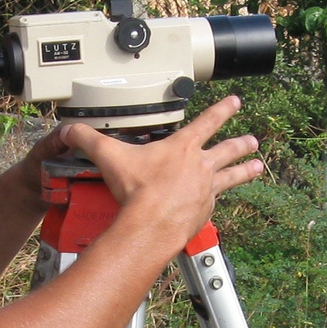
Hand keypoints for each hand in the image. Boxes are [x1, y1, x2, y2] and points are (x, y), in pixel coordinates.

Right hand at [59, 95, 262, 244]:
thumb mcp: (109, 157)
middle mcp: (200, 167)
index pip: (208, 121)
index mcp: (183, 148)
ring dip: (244, 170)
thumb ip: (89, 140)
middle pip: (227, 149)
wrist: (150, 225)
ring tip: (257, 166)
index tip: (236, 102)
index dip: (223, 110)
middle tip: (252, 140)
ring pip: (232, 177)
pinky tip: (215, 203)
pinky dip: (216, 201)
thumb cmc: (137, 191)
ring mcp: (205, 191)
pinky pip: (213, 204)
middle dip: (240, 142)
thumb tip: (69, 130)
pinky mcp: (203, 212)